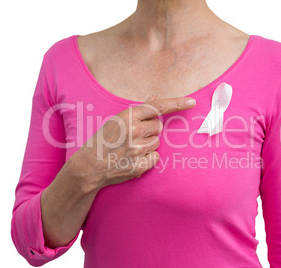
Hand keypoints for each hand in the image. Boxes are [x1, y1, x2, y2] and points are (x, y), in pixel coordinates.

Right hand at [59, 95, 196, 192]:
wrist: (89, 167)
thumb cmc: (102, 141)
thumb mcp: (116, 120)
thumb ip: (138, 110)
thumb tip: (154, 97)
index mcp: (128, 117)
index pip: (159, 107)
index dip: (178, 103)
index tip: (192, 102)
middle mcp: (134, 131)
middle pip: (159, 126)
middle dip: (150, 130)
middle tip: (134, 136)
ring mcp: (138, 149)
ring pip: (157, 142)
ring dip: (148, 144)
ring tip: (130, 148)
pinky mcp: (140, 166)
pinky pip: (155, 157)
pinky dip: (147, 158)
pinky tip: (133, 158)